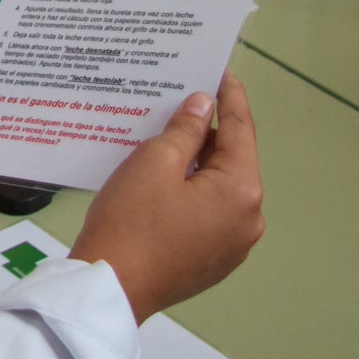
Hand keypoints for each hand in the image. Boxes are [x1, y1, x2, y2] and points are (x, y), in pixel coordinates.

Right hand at [69, 71, 265, 323]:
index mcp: (241, 191)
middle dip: (207, 131)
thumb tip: (203, 106)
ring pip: (219, 188)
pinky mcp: (212, 262)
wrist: (110, 289)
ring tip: (166, 138)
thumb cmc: (131, 222)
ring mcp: (232, 245)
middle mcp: (248, 219)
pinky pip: (208, 214)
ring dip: (197, 164)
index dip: (228, 95)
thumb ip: (185, 129)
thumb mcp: (154, 162)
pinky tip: (165, 181)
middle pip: (232, 161)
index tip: (218, 69)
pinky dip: (192, 192)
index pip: (241, 128)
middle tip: (179, 101)